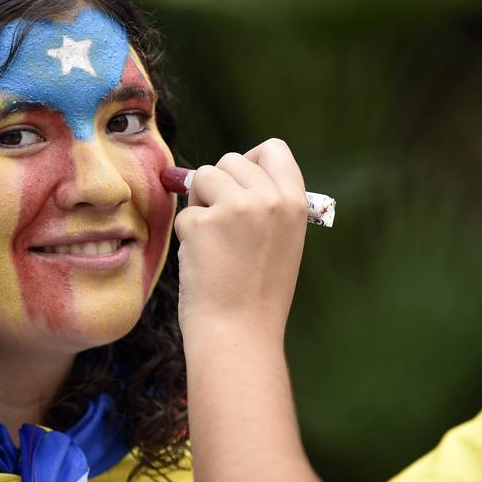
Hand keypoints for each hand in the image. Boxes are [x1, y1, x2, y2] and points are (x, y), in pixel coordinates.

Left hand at [173, 139, 308, 341]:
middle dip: (219, 184)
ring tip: (214, 241)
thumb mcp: (283, 241)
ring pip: (204, 176)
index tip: (240, 182)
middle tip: (224, 225)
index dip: (251, 159)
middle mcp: (269, 199)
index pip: (274, 148)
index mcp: (295, 202)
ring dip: (201, 203)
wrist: (239, 333)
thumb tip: (228, 173)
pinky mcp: (204, 223)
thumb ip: (266, 204)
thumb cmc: (258, 293)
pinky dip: (188, 234)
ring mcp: (236, 208)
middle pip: (232, 159)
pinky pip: (185, 212)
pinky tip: (203, 261)